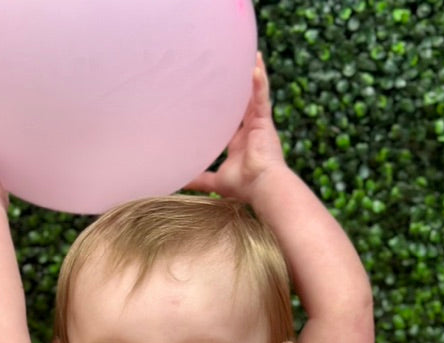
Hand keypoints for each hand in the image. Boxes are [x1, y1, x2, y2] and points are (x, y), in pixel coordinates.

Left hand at [186, 53, 286, 201]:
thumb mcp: (215, 180)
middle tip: (230, 67)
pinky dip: (259, 83)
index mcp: (240, 144)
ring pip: (254, 95)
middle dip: (240, 87)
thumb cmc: (244, 186)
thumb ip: (199, 179)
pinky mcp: (265, 122)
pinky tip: (255, 66)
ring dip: (253, 76)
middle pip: (243, 103)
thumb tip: (178, 181)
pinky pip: (261, 97)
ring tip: (250, 55)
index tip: (212, 97)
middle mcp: (250, 131)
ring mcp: (259, 125)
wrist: (262, 186)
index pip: (230, 121)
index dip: (223, 108)